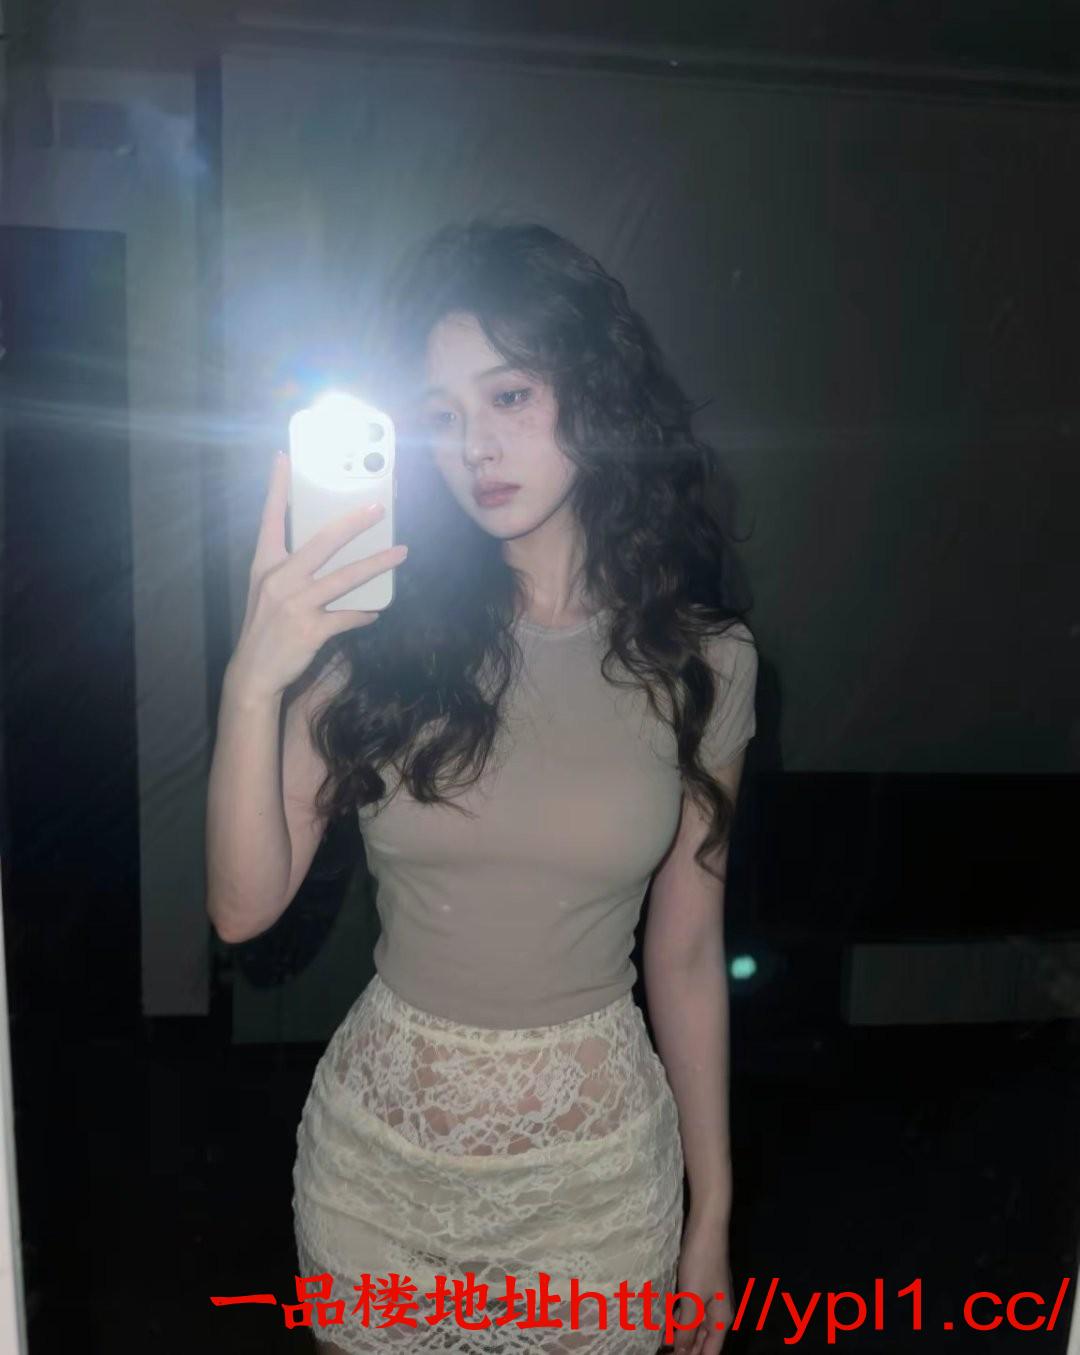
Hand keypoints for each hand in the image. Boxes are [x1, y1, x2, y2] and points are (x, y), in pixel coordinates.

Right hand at [228, 451, 407, 701]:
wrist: (254, 672)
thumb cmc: (265, 627)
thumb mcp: (269, 592)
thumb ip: (293, 570)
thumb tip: (330, 554)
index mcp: (266, 564)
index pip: (271, 517)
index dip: (278, 486)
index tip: (284, 457)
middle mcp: (280, 578)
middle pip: (322, 541)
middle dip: (353, 523)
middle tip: (378, 508)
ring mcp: (295, 603)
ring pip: (345, 577)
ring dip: (377, 564)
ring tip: (400, 553)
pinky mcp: (311, 629)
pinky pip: (348, 616)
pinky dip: (363, 613)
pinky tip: (374, 611)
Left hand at [669, 1210, 732, 1354]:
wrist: (706, 1225)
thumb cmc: (702, 1261)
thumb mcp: (693, 1298)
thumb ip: (687, 1328)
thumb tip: (682, 1353)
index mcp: (722, 1319)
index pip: (710, 1352)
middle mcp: (718, 1313)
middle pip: (702, 1342)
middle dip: (685, 1350)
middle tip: (662, 1353)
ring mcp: (709, 1299)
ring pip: (694, 1327)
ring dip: (679, 1335)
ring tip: (661, 1342)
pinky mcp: (699, 1287)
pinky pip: (689, 1311)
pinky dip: (678, 1319)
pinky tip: (665, 1322)